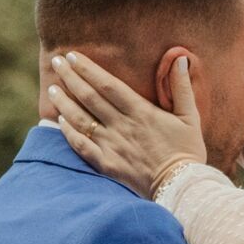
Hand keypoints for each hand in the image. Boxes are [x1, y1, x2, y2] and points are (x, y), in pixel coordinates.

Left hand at [49, 51, 206, 197]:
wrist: (181, 187)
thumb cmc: (188, 151)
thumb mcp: (191, 116)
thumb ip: (182, 87)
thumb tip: (179, 58)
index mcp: (141, 112)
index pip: (108, 85)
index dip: (89, 69)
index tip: (74, 56)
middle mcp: (122, 126)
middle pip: (89, 97)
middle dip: (71, 78)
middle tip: (56, 62)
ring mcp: (112, 146)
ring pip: (80, 120)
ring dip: (64, 103)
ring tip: (52, 89)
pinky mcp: (107, 165)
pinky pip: (81, 146)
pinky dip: (68, 133)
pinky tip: (60, 121)